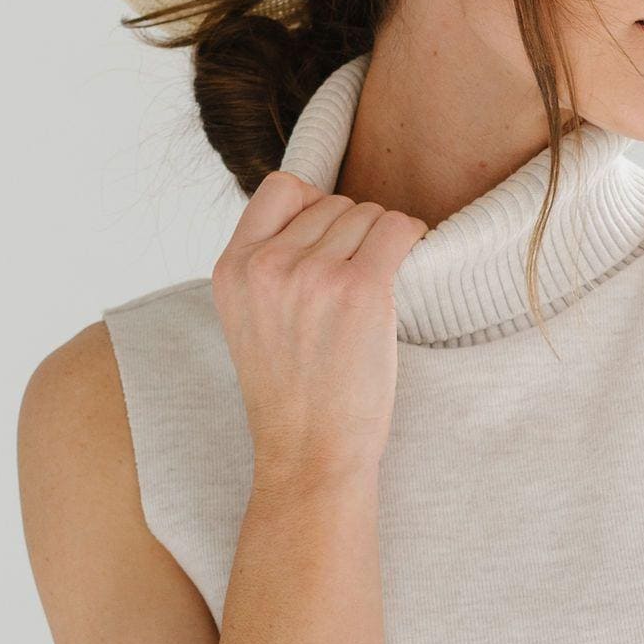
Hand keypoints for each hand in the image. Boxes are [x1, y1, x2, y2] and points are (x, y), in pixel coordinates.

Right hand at [211, 170, 428, 485]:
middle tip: (355, 285)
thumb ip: (267, 264)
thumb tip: (321, 209)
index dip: (314, 205)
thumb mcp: (250, 320)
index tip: (331, 240)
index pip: (281, 188)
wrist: (309, 455)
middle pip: (333, 202)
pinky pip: (399, 230)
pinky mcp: (359, 290)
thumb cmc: (291, 395)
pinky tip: (411, 262)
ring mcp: (312, 275)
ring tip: (376, 291)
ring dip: (383, 242)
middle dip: (353, 233)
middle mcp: (266, 265)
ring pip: (368, 215)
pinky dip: (412, 238)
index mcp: (231, 269)